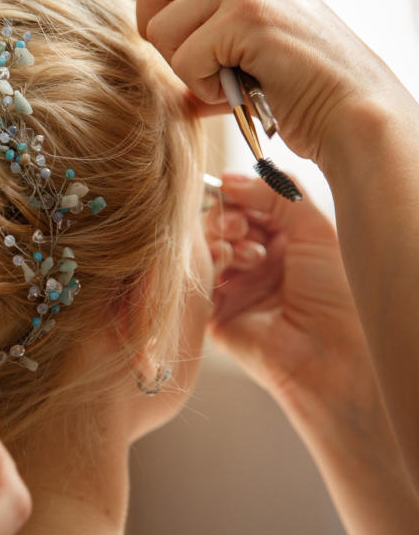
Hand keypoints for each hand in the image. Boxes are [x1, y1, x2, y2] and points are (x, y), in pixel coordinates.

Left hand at [136, 0, 412, 162]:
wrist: (351, 114)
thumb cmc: (298, 94)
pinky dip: (205, 89)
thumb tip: (152, 43)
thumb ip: (206, 37)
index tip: (183, 50)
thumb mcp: (246, 52)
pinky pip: (185, 60)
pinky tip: (243, 93)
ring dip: (187, 72)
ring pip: (161, 28)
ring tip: (231, 84)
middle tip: (198, 66)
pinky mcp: (248, 18)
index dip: (157, 14)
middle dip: (158, 34)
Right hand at [205, 174, 371, 423]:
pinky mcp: (214, 314)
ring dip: (220, 239)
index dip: (238, 194)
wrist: (332, 356)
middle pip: (222, 224)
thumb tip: (229, 177)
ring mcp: (236, 288)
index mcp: (288, 242)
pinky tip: (225, 263)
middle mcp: (260, 264)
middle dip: (227, 217)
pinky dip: (206, 263)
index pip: (248, 205)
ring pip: (206, 247)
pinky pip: (195, 280)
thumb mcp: (315, 229)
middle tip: (239, 225)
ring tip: (244, 252)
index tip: (233, 188)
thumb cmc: (339, 297)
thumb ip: (275, 193)